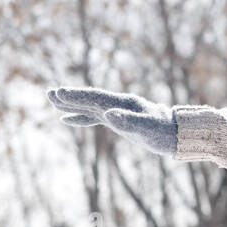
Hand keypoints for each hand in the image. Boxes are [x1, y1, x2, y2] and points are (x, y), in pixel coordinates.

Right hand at [47, 86, 177, 155]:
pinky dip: (80, 118)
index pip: (96, 97)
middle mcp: (119, 104)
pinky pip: (95, 117)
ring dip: (71, 104)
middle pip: (90, 98)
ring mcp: (118, 112)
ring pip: (90, 106)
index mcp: (124, 103)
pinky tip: (66, 119)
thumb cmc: (164, 132)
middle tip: (48, 92)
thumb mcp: (147, 128)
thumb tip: (107, 115)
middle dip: (69, 96)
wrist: (178, 134)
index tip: (59, 92)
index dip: (77, 95)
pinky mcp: (119, 120)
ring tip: (52, 100)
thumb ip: (129, 121)